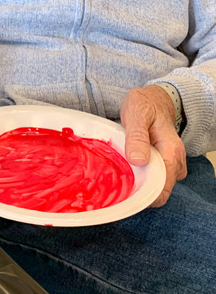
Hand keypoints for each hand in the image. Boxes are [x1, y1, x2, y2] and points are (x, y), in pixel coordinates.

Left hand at [120, 84, 186, 206]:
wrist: (154, 98)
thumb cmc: (145, 104)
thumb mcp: (137, 114)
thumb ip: (137, 136)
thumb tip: (138, 161)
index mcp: (171, 152)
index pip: (163, 187)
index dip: (145, 195)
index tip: (125, 192)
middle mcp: (176, 161)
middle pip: (159, 190)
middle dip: (140, 190)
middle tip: (117, 182)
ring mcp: (170, 163)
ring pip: (156, 184)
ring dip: (139, 183)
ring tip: (120, 174)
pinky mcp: (163, 162)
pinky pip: (153, 177)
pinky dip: (141, 176)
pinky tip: (127, 169)